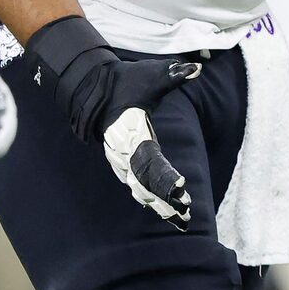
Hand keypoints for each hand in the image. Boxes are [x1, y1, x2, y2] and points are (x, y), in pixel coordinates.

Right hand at [27, 17, 194, 226]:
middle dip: (165, 199)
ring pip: (140, 186)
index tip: (182, 188)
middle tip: (186, 215)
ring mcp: (120, 158)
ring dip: (159, 203)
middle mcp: (124, 151)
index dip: (164, 176)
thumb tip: (196, 69)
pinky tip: (164, 212)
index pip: (150, 160)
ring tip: (180, 221)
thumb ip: (173, 75)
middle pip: (145, 181)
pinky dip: (150, 197)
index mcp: (132, 134)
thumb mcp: (150, 76)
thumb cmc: (125, 81)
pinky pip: (136, 183)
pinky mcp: (122, 161)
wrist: (92, 85)